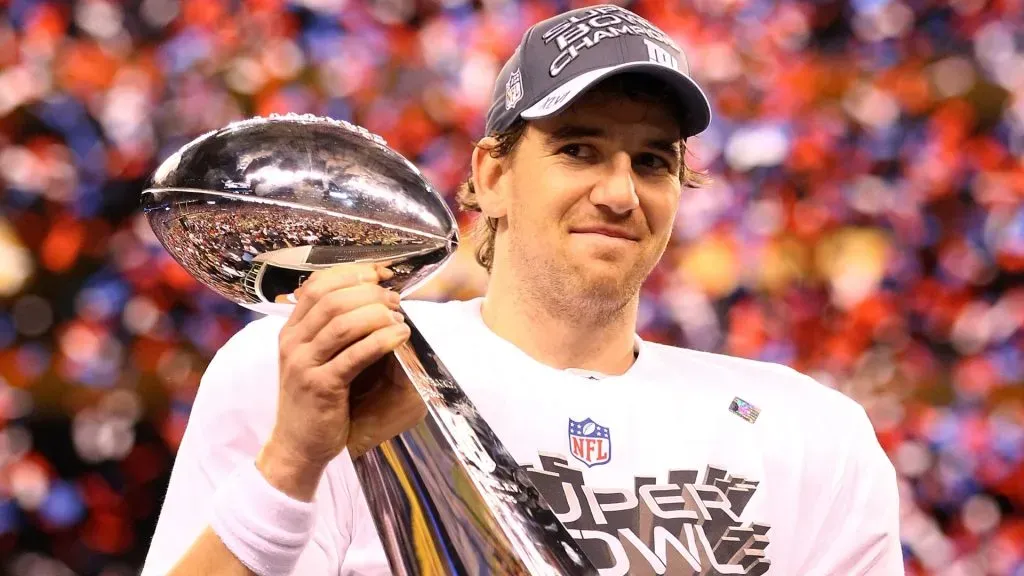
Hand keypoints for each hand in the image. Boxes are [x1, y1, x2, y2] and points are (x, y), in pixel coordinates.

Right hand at [257, 262, 423, 499]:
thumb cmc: (315, 399)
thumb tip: (375, 298)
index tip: (380, 274)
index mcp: (291, 330)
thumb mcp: (316, 358)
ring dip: (377, 315)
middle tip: (395, 300)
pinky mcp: (320, 388)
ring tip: (400, 318)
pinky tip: (399, 337)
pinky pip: (354, 356)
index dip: (352, 273)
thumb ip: (334, 329)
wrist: (297, 446)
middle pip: (332, 299)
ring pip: (342, 324)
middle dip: (370, 293)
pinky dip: (380, 341)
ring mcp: (303, 365)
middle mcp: (293, 343)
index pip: (318, 285)